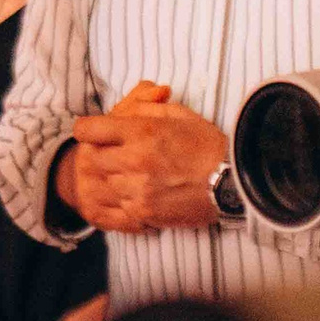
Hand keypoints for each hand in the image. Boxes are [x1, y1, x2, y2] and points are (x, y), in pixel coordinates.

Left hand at [60, 83, 228, 232]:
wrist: (232, 183)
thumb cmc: (207, 146)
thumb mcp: (179, 114)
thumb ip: (146, 108)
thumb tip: (124, 108)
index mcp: (140, 132)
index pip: (87, 130)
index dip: (90, 130)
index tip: (98, 132)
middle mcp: (133, 160)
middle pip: (92, 159)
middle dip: (103, 154)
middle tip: (122, 155)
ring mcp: (136, 189)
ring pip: (104, 184)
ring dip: (116, 179)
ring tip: (139, 176)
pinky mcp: (142, 212)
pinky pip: (118, 206)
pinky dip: (127, 200)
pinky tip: (146, 193)